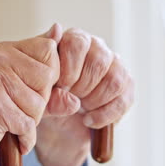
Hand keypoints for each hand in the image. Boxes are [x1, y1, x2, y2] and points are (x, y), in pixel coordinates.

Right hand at [0, 24, 78, 165]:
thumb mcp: (21, 87)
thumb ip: (44, 67)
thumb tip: (61, 30)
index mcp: (7, 50)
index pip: (50, 50)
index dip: (49, 77)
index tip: (27, 90)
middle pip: (48, 78)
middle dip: (40, 102)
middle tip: (15, 107)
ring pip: (39, 105)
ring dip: (29, 121)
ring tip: (8, 120)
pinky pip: (28, 124)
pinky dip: (23, 137)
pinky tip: (7, 134)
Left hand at [36, 27, 134, 165]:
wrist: (56, 126)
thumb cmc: (45, 100)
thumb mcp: (38, 92)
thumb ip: (45, 78)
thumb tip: (59, 56)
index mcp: (72, 40)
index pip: (77, 43)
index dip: (68, 69)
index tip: (59, 87)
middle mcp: (97, 47)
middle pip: (98, 61)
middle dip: (81, 87)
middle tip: (68, 99)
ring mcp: (115, 66)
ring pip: (114, 79)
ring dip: (93, 101)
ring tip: (78, 110)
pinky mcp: (126, 87)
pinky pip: (123, 100)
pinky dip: (104, 115)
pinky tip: (88, 120)